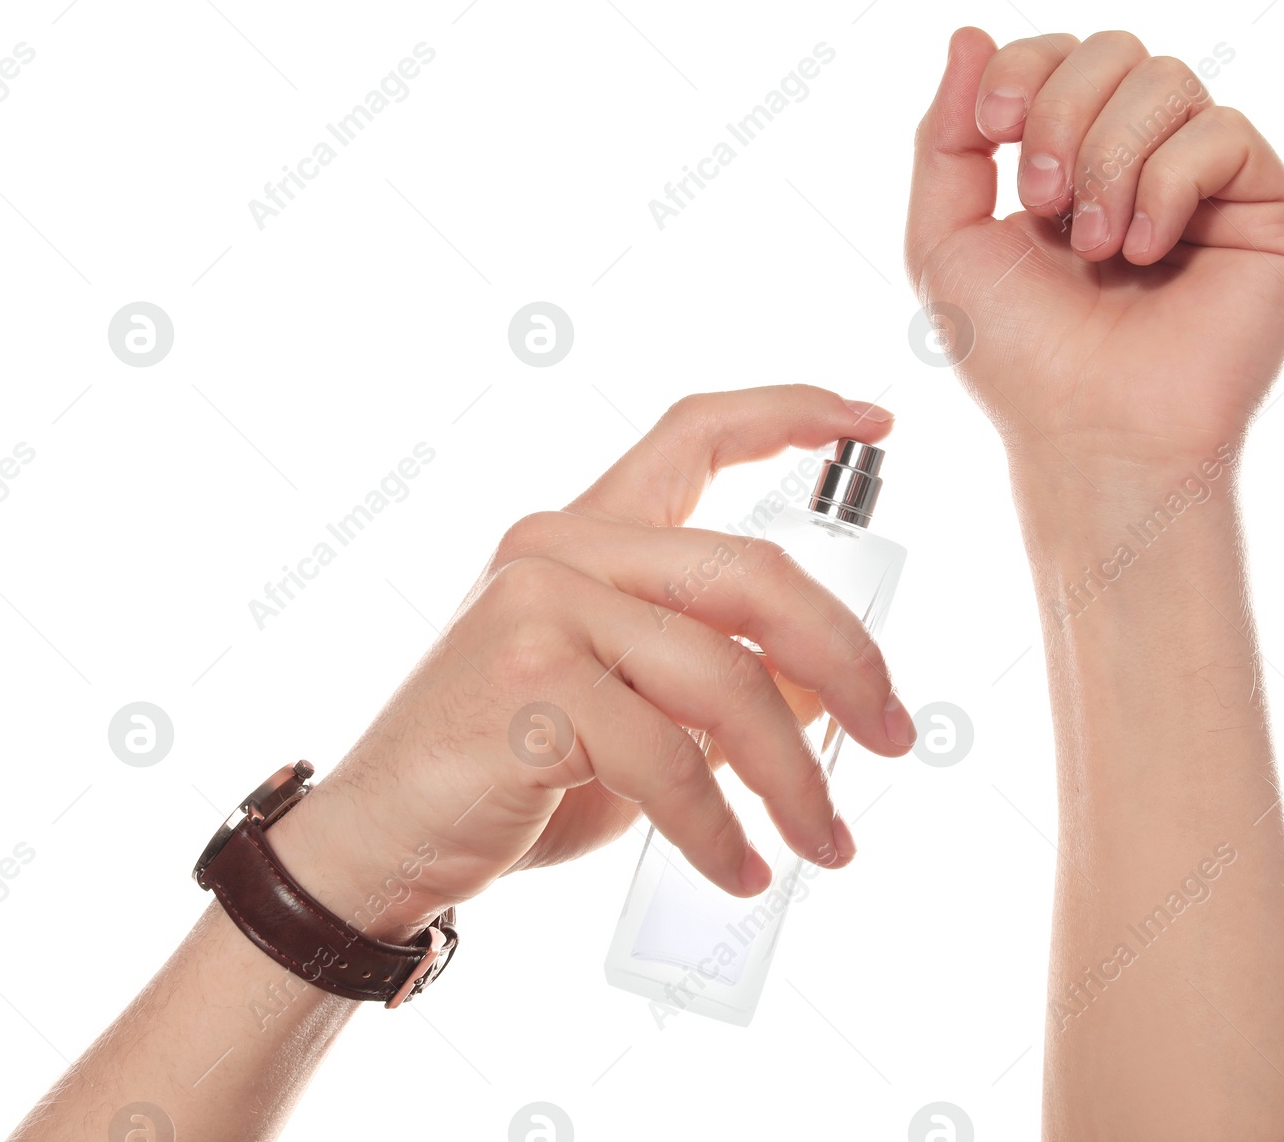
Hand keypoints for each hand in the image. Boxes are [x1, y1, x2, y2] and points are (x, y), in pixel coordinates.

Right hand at [267, 386, 916, 940]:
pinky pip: (668, 760)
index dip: (792, 412)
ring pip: (724, 680)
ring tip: (827, 843)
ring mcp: (539, 607)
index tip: (876, 418)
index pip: (694, 434)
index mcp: (587, 532)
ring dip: (796, 777)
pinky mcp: (528, 684)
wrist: (384, 843)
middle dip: (848, 658)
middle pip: (752, 573)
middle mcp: (561, 547)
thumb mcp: (633, 714)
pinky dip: (721, 830)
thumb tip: (834, 689)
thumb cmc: (516, 774)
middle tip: (899, 736)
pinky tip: (741, 872)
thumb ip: (717, 683)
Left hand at [906, 28, 1283, 476]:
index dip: (1021, 68)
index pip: (1056, 55)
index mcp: (1067, 161)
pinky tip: (1147, 254)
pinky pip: (1221, 132)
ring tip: (1097, 247)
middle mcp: (1140, 162)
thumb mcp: (946, 240)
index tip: (992, 131)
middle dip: (1060, 113)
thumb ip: (946, 136)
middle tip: (1042, 204)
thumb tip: (968, 32)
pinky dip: (1168, 186)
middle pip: (1112, 48)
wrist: (1090, 433)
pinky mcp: (1264, 208)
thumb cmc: (1020, 358)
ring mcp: (1204, 182)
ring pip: (1167, 79)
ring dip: (1109, 160)